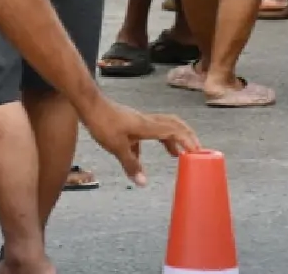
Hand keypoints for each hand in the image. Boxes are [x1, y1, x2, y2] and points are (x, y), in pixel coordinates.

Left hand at [79, 98, 199, 187]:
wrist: (89, 104)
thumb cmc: (103, 123)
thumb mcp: (116, 147)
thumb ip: (131, 165)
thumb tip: (143, 183)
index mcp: (148, 126)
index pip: (175, 131)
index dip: (188, 141)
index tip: (199, 152)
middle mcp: (147, 121)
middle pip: (174, 125)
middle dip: (187, 136)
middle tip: (196, 150)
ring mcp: (139, 120)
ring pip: (162, 127)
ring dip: (171, 139)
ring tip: (175, 155)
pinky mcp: (130, 121)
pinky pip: (148, 131)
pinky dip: (151, 142)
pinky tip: (138, 157)